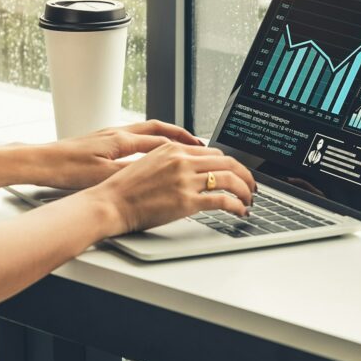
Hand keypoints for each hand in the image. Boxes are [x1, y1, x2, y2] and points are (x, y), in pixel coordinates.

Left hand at [31, 120, 202, 189]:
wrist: (41, 161)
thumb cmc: (66, 168)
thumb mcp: (103, 175)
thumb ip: (132, 172)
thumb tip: (157, 173)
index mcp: (121, 140)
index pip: (162, 140)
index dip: (184, 146)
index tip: (202, 152)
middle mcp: (117, 132)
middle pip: (157, 129)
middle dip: (180, 135)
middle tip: (198, 143)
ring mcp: (108, 134)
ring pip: (145, 131)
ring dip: (164, 137)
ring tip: (178, 145)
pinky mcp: (100, 141)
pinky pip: (133, 136)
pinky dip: (148, 142)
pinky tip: (147, 152)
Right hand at [89, 142, 256, 234]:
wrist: (109, 203)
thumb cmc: (124, 190)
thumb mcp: (149, 164)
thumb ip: (172, 164)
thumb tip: (192, 172)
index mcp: (173, 149)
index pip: (212, 152)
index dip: (230, 163)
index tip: (236, 173)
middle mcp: (181, 160)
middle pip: (227, 161)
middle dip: (245, 175)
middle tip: (251, 186)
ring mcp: (185, 180)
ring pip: (229, 178)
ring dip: (245, 190)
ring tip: (249, 200)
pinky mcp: (186, 200)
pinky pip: (222, 200)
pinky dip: (237, 205)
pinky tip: (240, 211)